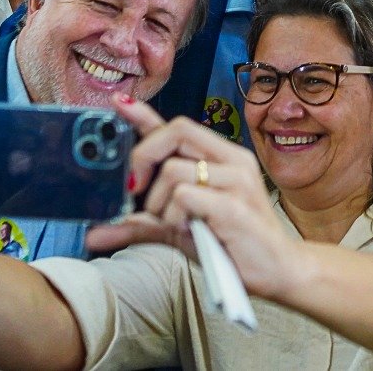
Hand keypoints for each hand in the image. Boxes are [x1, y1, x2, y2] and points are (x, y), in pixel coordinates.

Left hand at [88, 96, 295, 301]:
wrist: (277, 270)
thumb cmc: (230, 245)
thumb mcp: (180, 228)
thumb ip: (142, 222)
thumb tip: (94, 234)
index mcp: (223, 158)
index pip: (180, 126)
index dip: (145, 113)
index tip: (118, 102)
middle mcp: (233, 160)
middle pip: (176, 132)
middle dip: (143, 156)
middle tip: (135, 189)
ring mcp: (237, 180)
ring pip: (174, 170)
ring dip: (159, 203)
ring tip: (174, 224)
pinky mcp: (234, 206)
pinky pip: (185, 198)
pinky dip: (174, 217)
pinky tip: (189, 230)